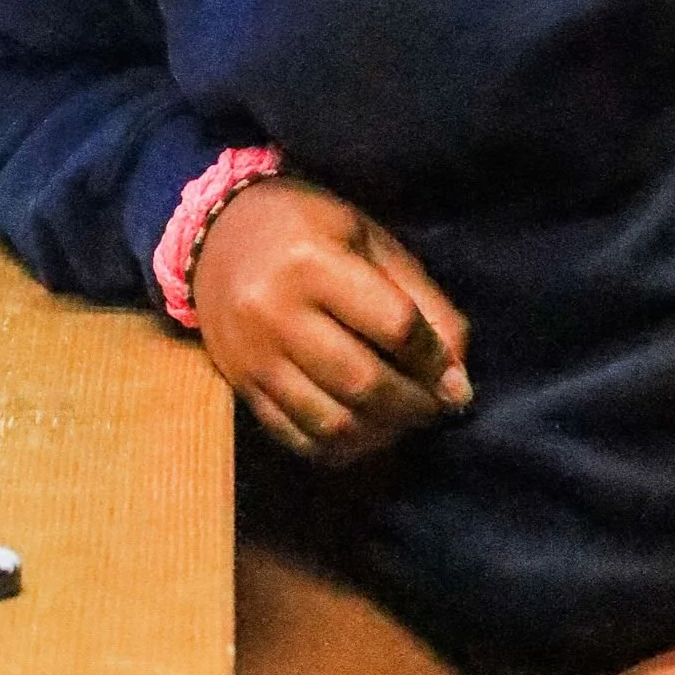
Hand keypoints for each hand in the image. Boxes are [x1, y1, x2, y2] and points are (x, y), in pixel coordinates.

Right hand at [191, 176, 471, 467]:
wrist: (217, 235)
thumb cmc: (306, 227)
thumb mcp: (368, 239)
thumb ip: (420, 299)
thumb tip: (458, 373)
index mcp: (314, 263)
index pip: (393, 326)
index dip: (434, 359)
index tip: (456, 377)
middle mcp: (277, 314)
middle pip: (363, 383)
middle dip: (414, 405)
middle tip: (437, 406)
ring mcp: (254, 357)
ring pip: (330, 422)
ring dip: (382, 433)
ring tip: (404, 420)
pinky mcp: (241, 387)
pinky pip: (296, 438)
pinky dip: (340, 447)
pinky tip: (365, 432)